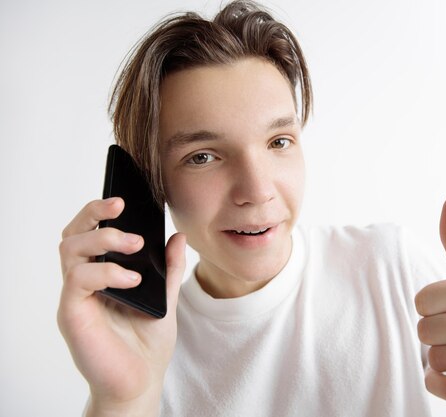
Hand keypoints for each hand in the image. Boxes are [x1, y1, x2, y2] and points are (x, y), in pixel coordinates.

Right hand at [57, 197, 185, 414]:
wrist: (141, 381)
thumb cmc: (147, 341)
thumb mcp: (166, 298)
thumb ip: (169, 268)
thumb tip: (178, 236)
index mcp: (102, 273)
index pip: (89, 232)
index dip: (99, 211)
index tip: (124, 198)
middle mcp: (84, 281)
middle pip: (73, 234)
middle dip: (93, 214)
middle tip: (120, 207)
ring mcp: (76, 297)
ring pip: (70, 250)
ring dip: (102, 239)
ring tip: (134, 244)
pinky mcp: (72, 313)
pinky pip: (78, 280)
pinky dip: (106, 273)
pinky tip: (132, 278)